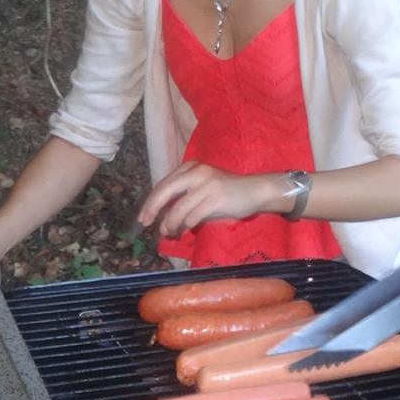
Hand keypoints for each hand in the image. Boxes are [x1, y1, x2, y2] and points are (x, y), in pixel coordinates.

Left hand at [138, 164, 285, 239]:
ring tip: (168, 232)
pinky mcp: (217, 198)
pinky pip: (194, 215)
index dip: (151, 202)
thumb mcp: (202, 189)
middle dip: (152, 209)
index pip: (164, 184)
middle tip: (146, 223)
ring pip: (179, 207)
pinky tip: (186, 229)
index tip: (144, 217)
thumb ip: (183, 198)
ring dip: (171, 222)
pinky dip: (187, 224)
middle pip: (166, 191)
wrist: (255, 191)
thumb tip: (163, 218)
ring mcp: (207, 184)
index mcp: (191, 167)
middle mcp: (197, 172)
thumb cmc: (227, 193)